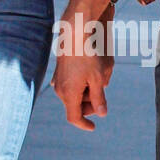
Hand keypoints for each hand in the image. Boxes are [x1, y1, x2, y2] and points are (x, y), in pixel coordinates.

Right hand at [52, 7, 114, 130]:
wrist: (75, 32)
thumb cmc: (88, 54)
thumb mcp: (98, 78)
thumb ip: (99, 98)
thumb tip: (101, 113)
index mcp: (69, 94)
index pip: (74, 117)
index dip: (84, 124)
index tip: (93, 127)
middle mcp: (60, 89)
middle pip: (75, 106)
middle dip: (88, 105)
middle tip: (102, 95)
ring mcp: (58, 79)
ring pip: (73, 94)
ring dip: (85, 93)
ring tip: (97, 80)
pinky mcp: (59, 70)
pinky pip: (70, 84)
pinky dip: (80, 84)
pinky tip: (87, 77)